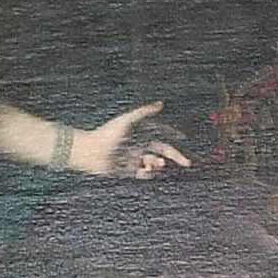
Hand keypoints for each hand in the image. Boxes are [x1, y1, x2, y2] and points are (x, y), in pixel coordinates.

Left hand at [69, 102, 187, 176]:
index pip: (160, 132)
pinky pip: (143, 173)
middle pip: (162, 150)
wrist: (91, 152)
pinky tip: (146, 170)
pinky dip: (148, 173)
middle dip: (175, 156)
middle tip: (186, 163)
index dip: (172, 134)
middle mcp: (138, 145)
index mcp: (139, 132)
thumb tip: (161, 104)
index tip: (183, 138)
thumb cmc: (107, 134)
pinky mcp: (127, 170)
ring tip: (156, 163)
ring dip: (159, 164)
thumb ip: (143, 112)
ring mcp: (134, 158)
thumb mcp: (127, 120)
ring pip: (154, 162)